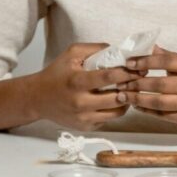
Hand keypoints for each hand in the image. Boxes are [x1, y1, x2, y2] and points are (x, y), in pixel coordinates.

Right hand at [30, 43, 144, 130]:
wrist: (37, 98)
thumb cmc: (57, 73)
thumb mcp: (72, 53)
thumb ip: (95, 49)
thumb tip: (119, 50)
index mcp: (77, 81)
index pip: (109, 77)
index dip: (127, 72)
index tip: (138, 69)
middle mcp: (80, 102)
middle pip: (117, 97)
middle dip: (131, 88)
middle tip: (138, 80)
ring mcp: (83, 118)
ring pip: (117, 112)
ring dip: (126, 101)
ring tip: (129, 90)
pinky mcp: (85, 127)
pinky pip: (109, 120)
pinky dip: (115, 110)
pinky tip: (115, 100)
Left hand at [117, 46, 176, 129]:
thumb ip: (171, 57)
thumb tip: (149, 47)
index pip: (167, 61)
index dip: (146, 61)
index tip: (130, 63)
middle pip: (161, 84)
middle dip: (138, 83)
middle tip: (122, 82)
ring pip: (160, 102)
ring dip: (138, 99)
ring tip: (124, 95)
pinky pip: (162, 115)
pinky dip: (146, 110)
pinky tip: (136, 104)